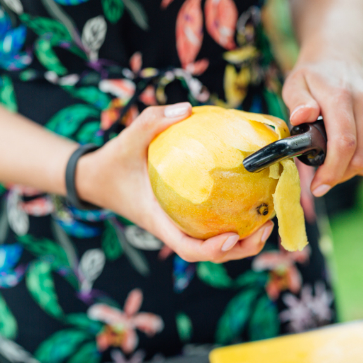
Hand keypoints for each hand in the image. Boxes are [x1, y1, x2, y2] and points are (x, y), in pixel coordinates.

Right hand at [77, 102, 273, 262]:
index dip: (212, 250)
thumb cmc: (112, 163)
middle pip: (209, 254)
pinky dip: (232, 223)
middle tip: (266, 227)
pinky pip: (210, 227)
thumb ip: (151, 121)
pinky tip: (250, 202)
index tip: (232, 236)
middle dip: (241, 249)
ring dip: (242, 241)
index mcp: (158, 220)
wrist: (95, 178)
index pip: (187, 247)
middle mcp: (171, 228)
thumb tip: (187, 108)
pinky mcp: (183, 216)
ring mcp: (178, 224)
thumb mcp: (126, 139)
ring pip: (213, 244)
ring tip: (266, 220)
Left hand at [282, 58, 362, 196]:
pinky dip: (362, 159)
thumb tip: (302, 116)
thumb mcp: (294, 84)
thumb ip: (296, 101)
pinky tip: (346, 152)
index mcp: (342, 96)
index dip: (332, 171)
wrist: (338, 57)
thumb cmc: (313, 76)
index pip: (344, 143)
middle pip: (360, 156)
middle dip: (339, 175)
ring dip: (350, 169)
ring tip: (331, 162)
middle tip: (320, 180)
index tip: (318, 187)